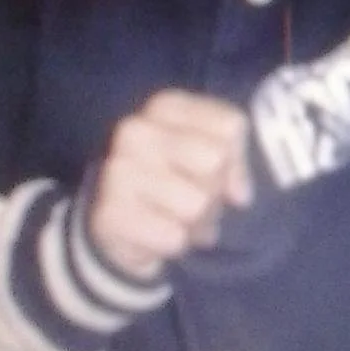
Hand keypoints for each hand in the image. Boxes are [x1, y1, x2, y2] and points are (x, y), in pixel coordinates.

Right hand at [88, 90, 251, 280]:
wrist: (122, 223)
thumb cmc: (176, 180)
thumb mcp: (212, 155)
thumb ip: (235, 162)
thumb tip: (239, 195)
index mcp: (163, 107)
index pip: (229, 127)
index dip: (234, 158)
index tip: (217, 169)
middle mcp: (135, 130)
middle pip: (214, 161)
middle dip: (214, 190)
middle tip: (198, 199)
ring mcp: (118, 170)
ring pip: (197, 204)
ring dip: (198, 222)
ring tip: (180, 219)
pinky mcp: (110, 214)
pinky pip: (174, 236)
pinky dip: (176, 242)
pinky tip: (160, 233)